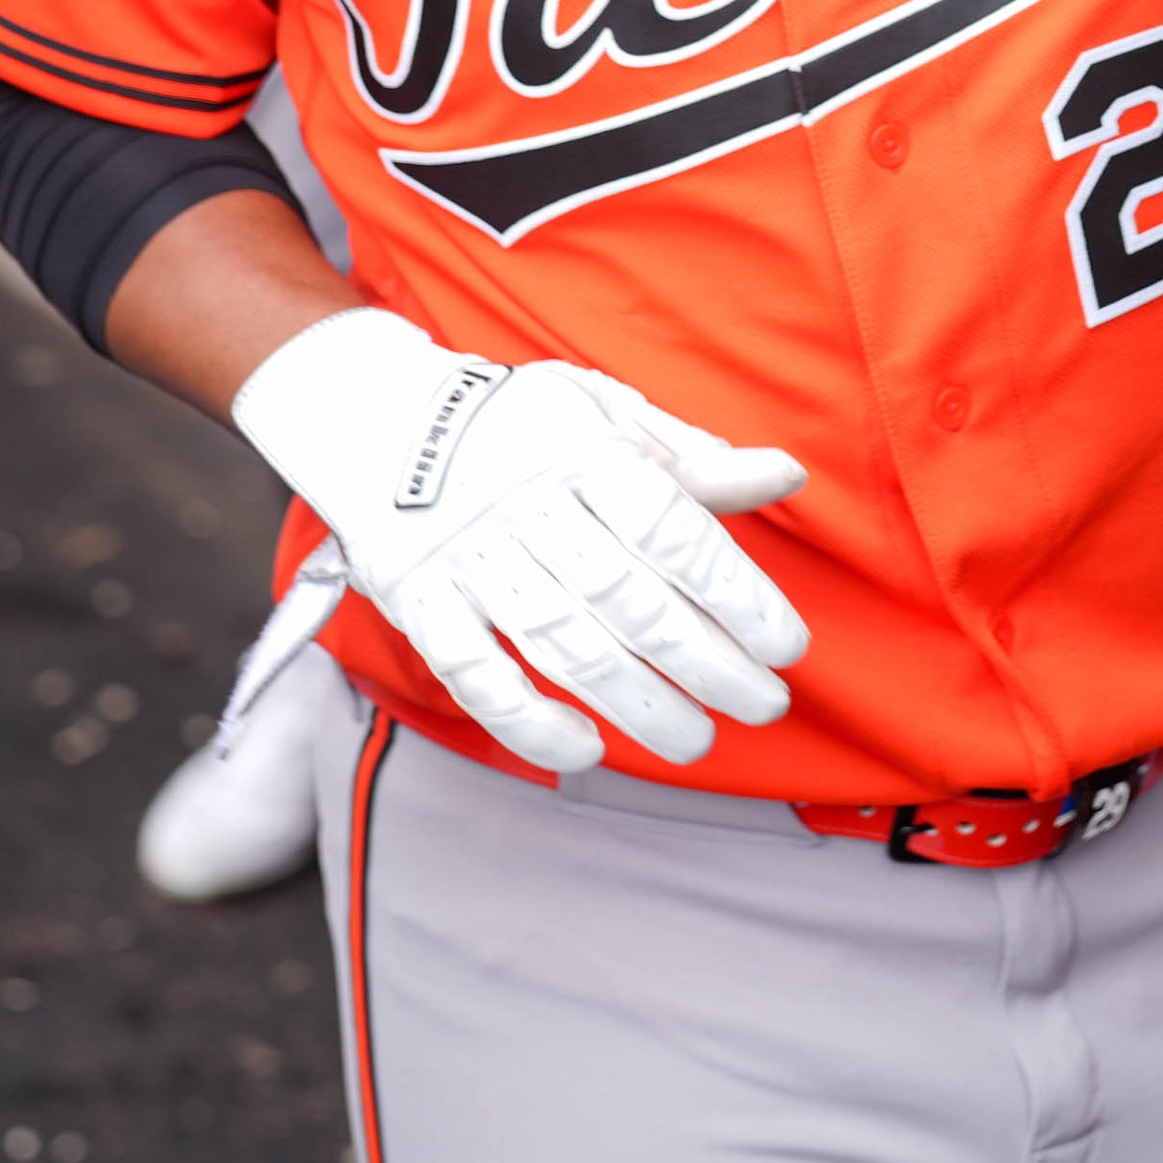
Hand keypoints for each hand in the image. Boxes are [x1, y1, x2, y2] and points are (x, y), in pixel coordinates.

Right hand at [228, 309, 809, 775]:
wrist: (374, 414)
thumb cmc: (518, 422)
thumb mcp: (605, 412)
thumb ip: (692, 457)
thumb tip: (786, 474)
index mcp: (580, 449)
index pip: (670, 529)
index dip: (734, 593)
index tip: (788, 646)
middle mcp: (522, 503)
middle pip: (626, 597)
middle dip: (706, 663)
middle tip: (765, 705)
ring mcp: (465, 554)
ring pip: (560, 642)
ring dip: (636, 704)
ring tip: (697, 742)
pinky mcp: (416, 599)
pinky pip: (472, 673)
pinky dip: (528, 721)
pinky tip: (586, 749)